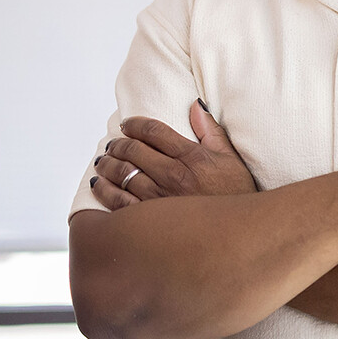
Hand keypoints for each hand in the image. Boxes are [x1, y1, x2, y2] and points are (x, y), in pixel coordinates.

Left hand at [91, 100, 258, 208]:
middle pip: (134, 150)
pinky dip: (104, 190)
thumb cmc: (236, 194)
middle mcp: (174, 176)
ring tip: (104, 160)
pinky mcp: (151, 221)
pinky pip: (118, 202)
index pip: (154, 131)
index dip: (135, 124)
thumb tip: (194, 105)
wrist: (238, 233)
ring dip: (108, 163)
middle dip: (118, 143)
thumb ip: (210, 131)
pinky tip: (99, 184)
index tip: (127, 124)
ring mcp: (161, 199)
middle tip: (113, 143)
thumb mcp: (230, 159)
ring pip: (122, 174)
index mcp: (193, 158)